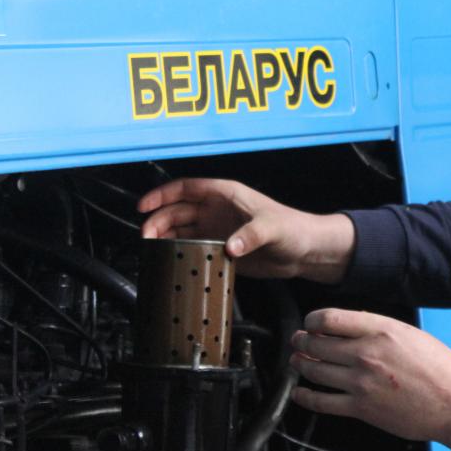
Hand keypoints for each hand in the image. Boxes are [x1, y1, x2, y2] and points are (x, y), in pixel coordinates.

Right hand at [137, 179, 354, 282]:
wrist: (306, 251)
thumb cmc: (294, 228)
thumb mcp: (272, 227)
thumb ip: (250, 235)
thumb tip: (230, 247)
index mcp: (226, 194)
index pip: (186, 188)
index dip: (162, 195)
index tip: (144, 206)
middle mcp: (218, 211)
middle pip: (178, 211)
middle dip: (159, 221)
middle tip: (147, 236)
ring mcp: (218, 230)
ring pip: (182, 231)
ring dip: (166, 238)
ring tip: (153, 250)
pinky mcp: (221, 250)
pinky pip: (194, 249)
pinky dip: (180, 254)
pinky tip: (170, 262)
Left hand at [290, 308, 450, 450]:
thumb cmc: (442, 370)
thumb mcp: (412, 334)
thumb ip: (381, 329)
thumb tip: (356, 327)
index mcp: (381, 330)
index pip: (330, 318)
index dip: (313, 319)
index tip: (311, 322)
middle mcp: (366, 353)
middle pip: (316, 343)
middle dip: (302, 341)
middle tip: (298, 341)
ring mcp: (361, 382)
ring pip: (315, 370)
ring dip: (300, 364)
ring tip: (296, 361)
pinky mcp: (361, 408)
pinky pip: (323, 402)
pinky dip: (305, 397)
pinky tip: (300, 393)